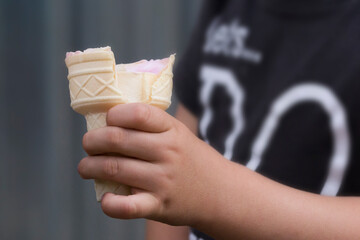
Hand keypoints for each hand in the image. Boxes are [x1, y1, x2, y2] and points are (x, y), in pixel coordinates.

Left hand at [77, 103, 226, 225]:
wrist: (220, 192)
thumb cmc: (192, 159)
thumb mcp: (179, 134)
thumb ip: (151, 126)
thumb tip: (109, 120)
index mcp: (172, 130)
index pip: (137, 114)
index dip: (114, 114)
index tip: (107, 120)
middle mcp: (167, 152)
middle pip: (117, 139)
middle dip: (92, 140)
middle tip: (88, 144)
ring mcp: (163, 180)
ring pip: (113, 168)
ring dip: (89, 167)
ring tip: (86, 167)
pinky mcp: (159, 205)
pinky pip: (127, 206)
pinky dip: (110, 203)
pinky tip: (105, 198)